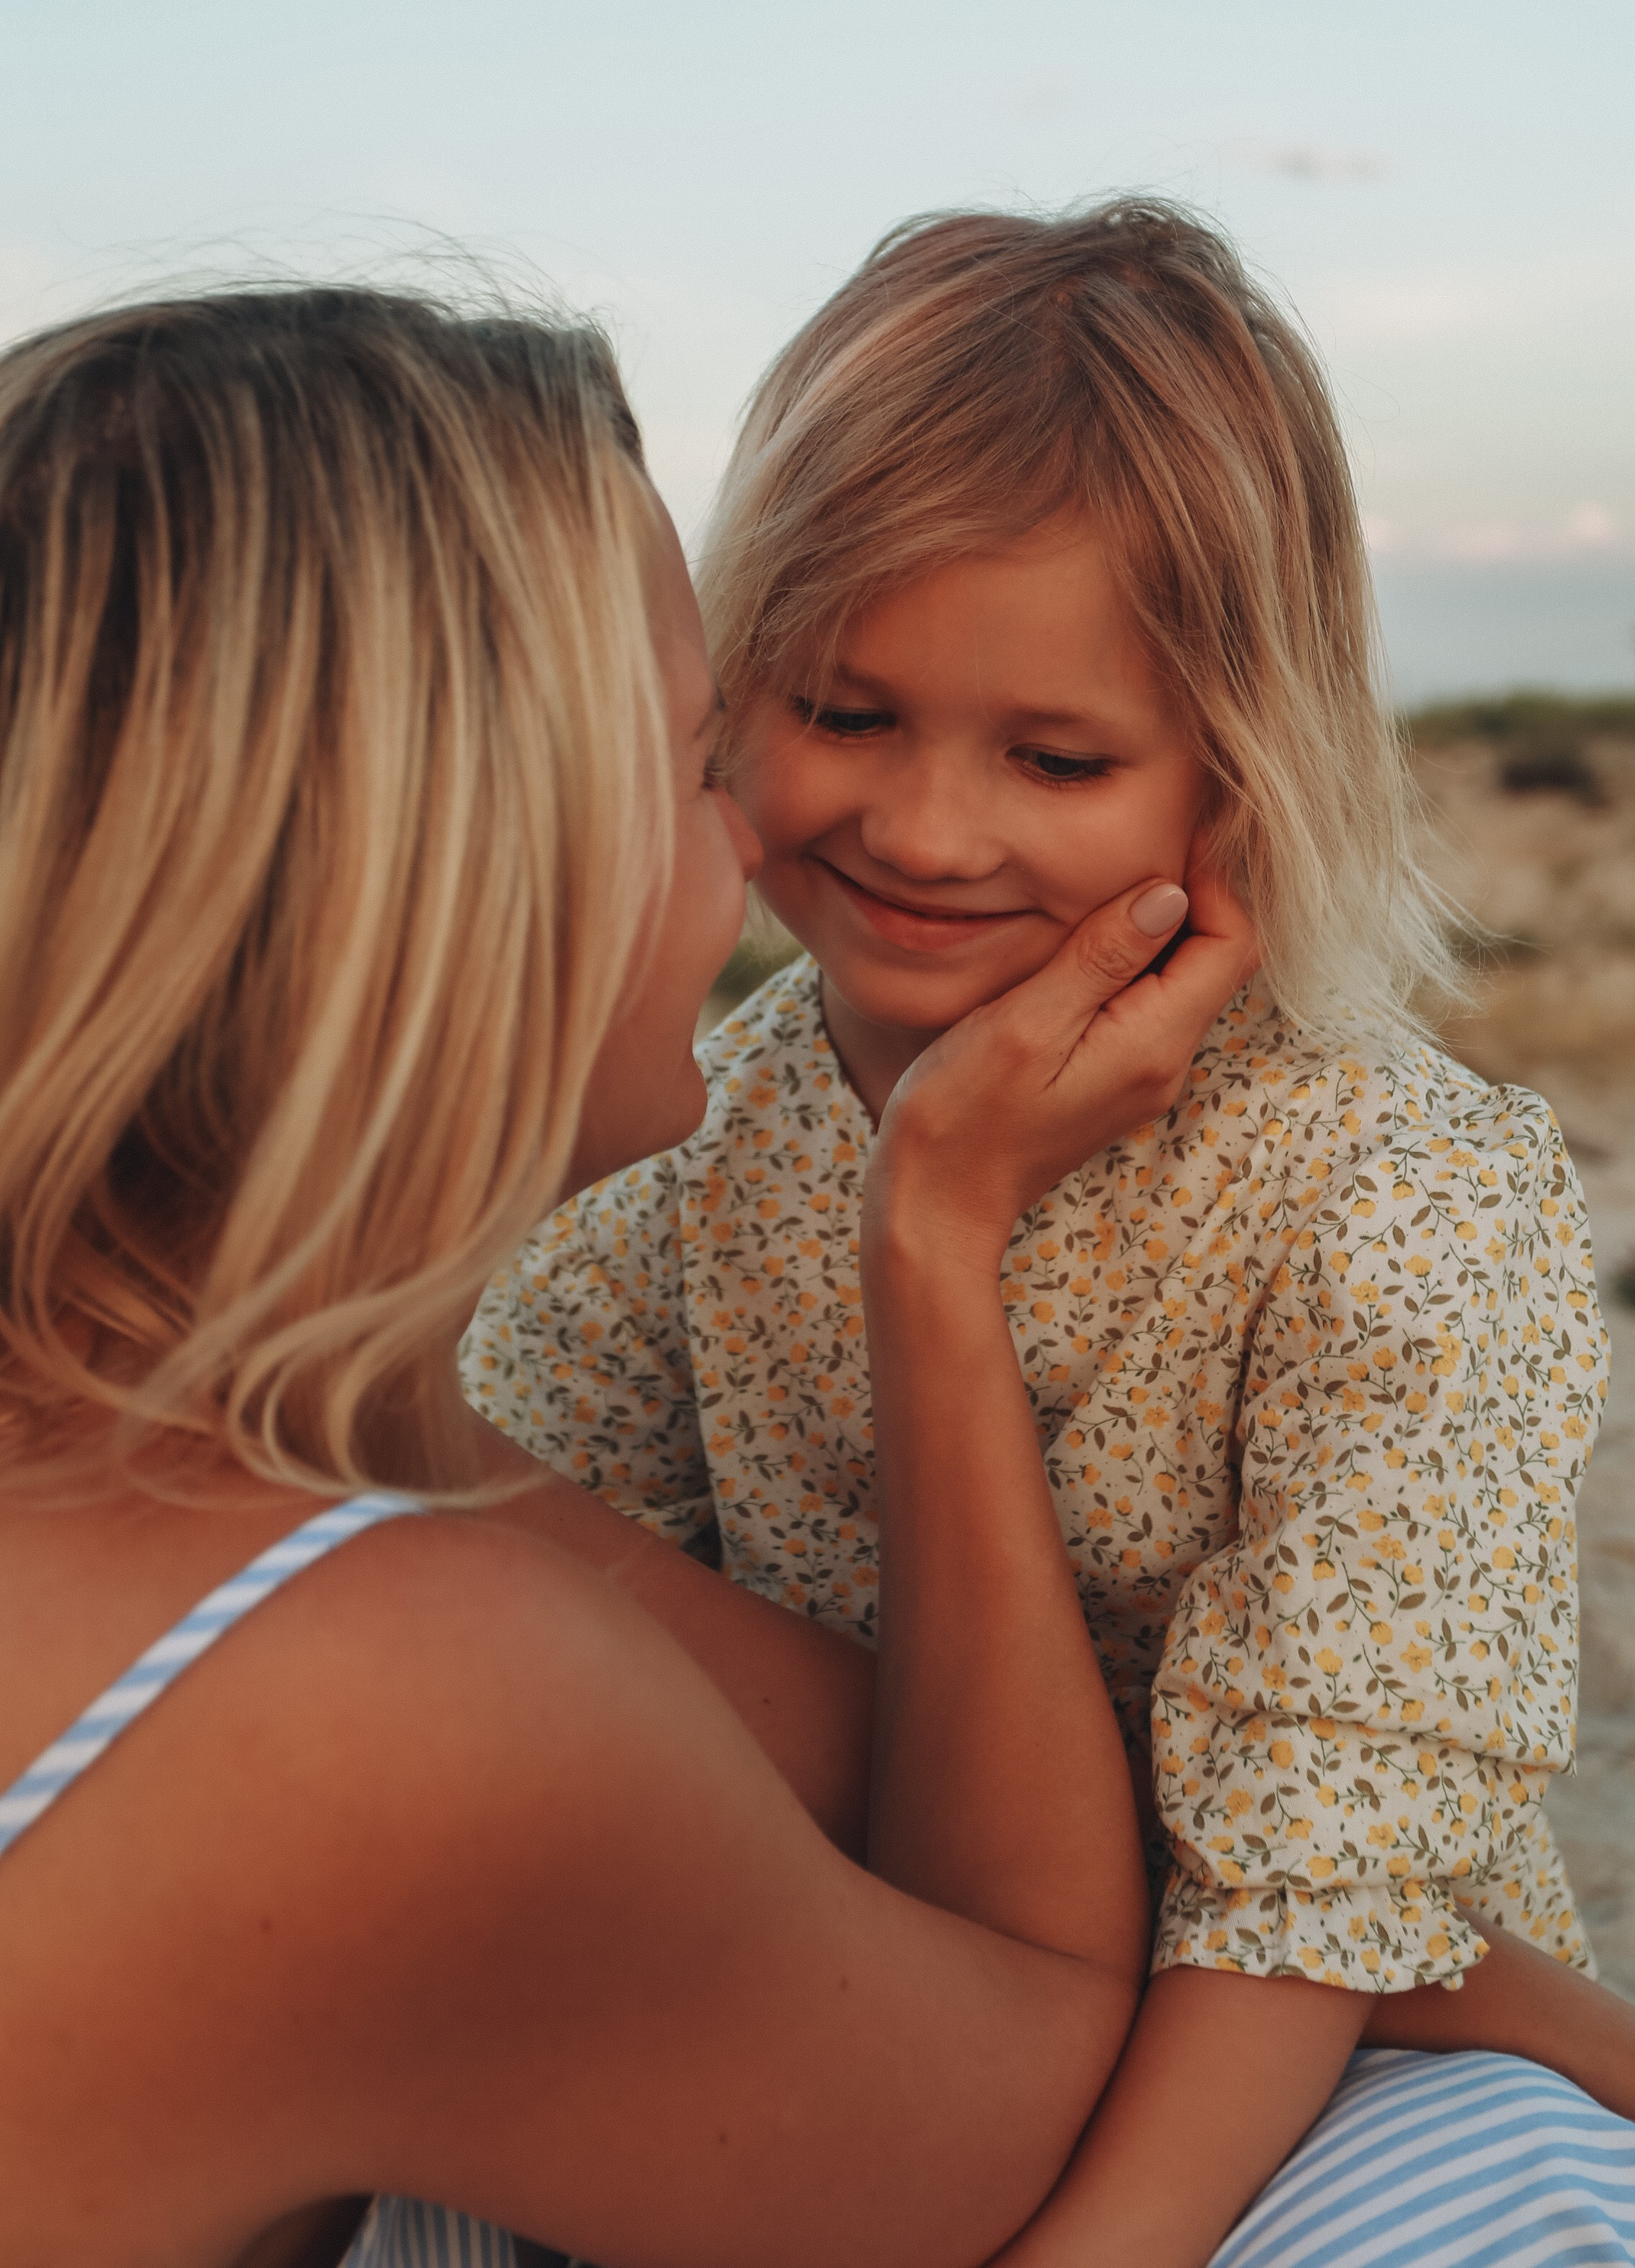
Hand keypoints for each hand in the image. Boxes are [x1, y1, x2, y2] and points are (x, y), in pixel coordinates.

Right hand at [865, 853, 1257, 1280]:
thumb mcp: (1025, 1024)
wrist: (935, 1202)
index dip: (1214, 876)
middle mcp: (1164, 1061)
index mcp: (1154, 1043)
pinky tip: (1081, 933)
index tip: (1165, 829)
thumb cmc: (963, 1116)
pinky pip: (1148, 1000)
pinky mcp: (1113, 1075)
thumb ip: (1100, 958)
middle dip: (1192, 890)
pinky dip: (1132, 956)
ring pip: (1183, 976)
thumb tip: (1169, 893)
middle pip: (1217, 956)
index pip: (1231, 942)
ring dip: (1158, 922)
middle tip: (1136, 836)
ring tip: (1103, 873)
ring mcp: (1142, 1072)